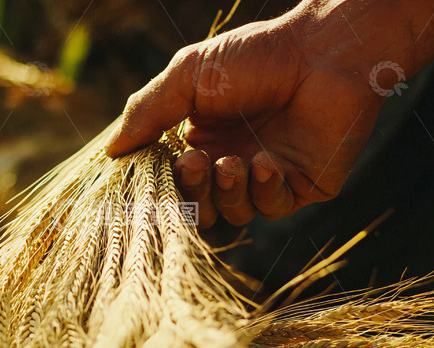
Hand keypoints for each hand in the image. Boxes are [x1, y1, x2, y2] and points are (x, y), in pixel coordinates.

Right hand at [103, 0, 433, 226]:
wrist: (324, 49)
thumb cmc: (256, 56)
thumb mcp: (187, 77)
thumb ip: (147, 113)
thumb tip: (110, 153)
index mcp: (202, 138)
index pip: (171, 179)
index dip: (159, 186)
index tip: (146, 183)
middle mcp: (231, 161)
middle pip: (199, 205)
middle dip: (191, 192)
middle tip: (194, 164)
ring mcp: (266, 176)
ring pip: (233, 213)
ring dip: (226, 191)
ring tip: (232, 161)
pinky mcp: (301, 185)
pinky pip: (271, 208)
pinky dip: (262, 190)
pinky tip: (266, 162)